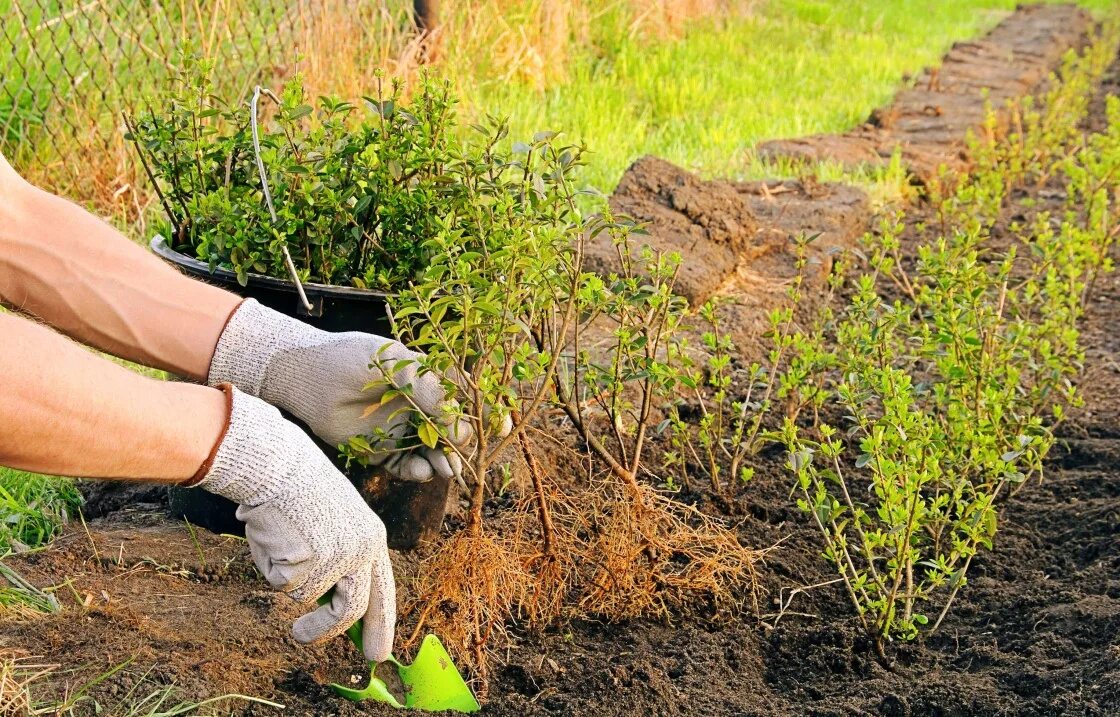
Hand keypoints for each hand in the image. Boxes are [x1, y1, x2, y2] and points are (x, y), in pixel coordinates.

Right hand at [193, 384, 394, 659]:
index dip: (381, 624)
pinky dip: (272, 566)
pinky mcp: (306, 563)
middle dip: (328, 632)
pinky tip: (274, 536)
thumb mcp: (337, 523)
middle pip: (352, 609)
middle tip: (303, 638)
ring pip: (307, 597)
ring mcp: (335, 559)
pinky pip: (282, 584)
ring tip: (280, 547)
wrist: (279, 465)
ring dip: (289, 582)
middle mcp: (361, 552)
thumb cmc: (301, 491)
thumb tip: (334, 608)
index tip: (379, 652)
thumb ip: (342, 561)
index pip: (383, 592)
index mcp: (373, 539)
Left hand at [207, 299, 470, 481]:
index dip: (484, 414)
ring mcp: (401, 429)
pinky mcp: (381, 450)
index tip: (501, 427)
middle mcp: (418, 406)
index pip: (465, 398)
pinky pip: (407, 466)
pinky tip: (422, 471)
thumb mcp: (397, 367)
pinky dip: (418, 471)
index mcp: (427, 379)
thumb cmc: (351, 360)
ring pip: (433, 452)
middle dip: (464, 446)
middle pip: (453, 431)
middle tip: (468, 456)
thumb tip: (461, 425)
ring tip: (447, 470)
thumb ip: (430, 393)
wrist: (306, 376)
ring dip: (445, 462)